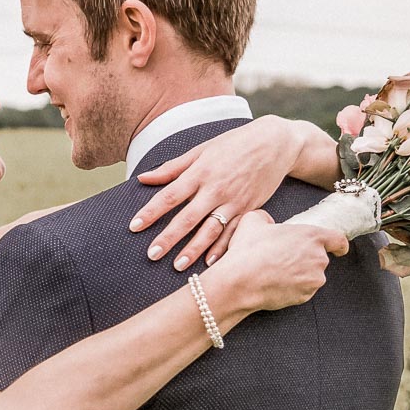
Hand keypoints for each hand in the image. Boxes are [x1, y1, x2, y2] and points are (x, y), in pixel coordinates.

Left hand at [130, 115, 311, 270]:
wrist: (275, 143)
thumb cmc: (234, 144)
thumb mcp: (201, 150)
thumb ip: (172, 167)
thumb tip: (143, 178)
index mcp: (200, 172)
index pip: (169, 195)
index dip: (150, 212)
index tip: (134, 227)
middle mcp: (216, 189)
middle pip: (187, 218)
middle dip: (168, 238)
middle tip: (151, 255)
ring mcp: (234, 201)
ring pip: (210, 230)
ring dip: (193, 249)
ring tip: (177, 266)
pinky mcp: (249, 209)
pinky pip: (233, 232)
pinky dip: (222, 248)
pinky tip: (210, 263)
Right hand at [220, 209, 349, 312]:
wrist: (241, 281)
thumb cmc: (248, 251)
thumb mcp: (253, 220)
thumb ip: (266, 218)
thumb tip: (267, 223)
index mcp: (312, 236)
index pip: (338, 240)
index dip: (339, 245)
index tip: (338, 249)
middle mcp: (318, 258)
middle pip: (320, 258)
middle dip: (305, 258)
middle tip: (283, 257)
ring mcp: (313, 279)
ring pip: (311, 275)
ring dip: (300, 274)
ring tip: (276, 271)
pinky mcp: (305, 296)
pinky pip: (303, 290)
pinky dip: (293, 287)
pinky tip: (275, 282)